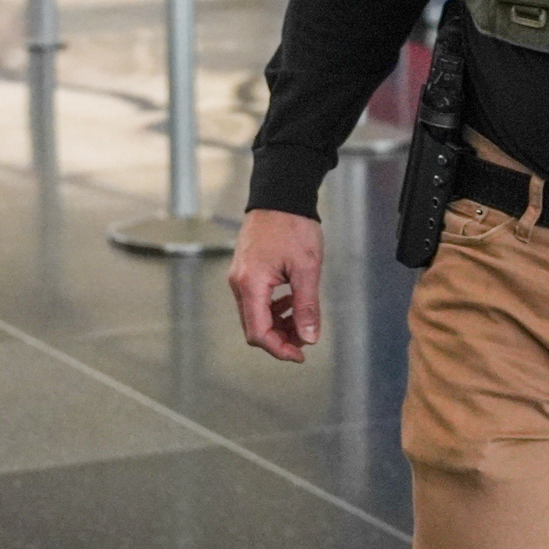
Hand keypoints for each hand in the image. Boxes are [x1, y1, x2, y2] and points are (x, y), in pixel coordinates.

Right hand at [227, 209, 325, 363]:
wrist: (280, 195)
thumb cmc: (292, 225)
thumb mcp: (307, 268)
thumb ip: (307, 306)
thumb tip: (309, 336)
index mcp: (251, 284)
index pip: (258, 333)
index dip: (280, 349)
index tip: (301, 354)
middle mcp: (239, 283)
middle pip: (254, 327)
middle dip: (281, 337)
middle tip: (306, 336)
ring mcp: (240, 275)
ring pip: (255, 314)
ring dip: (278, 323)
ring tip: (302, 317)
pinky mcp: (245, 269)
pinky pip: (255, 299)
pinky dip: (273, 308)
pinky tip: (292, 300)